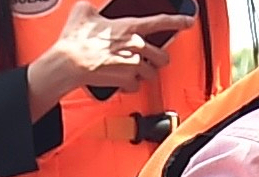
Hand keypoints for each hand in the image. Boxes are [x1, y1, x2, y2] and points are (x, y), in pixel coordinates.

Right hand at [30, 0, 192, 101]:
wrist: (69, 63)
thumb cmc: (76, 40)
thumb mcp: (83, 12)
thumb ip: (94, 9)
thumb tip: (92, 9)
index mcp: (131, 27)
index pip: (162, 22)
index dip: (179, 21)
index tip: (189, 21)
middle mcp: (136, 46)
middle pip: (162, 55)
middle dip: (157, 58)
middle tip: (149, 58)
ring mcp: (133, 65)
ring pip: (152, 73)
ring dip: (145, 72)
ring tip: (133, 69)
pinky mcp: (127, 80)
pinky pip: (137, 85)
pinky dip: (130, 84)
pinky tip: (122, 79)